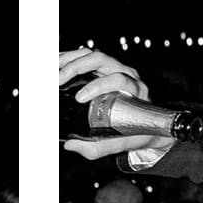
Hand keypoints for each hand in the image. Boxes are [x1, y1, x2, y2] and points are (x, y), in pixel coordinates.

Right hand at [58, 48, 173, 159]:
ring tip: (52, 69)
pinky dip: (69, 57)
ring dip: (70, 59)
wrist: (150, 125)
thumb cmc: (137, 132)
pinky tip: (55, 64)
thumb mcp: (120, 143)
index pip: (118, 79)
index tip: (79, 97)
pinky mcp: (105, 67)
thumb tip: (71, 145)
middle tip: (58, 80)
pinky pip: (86, 56)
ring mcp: (116, 68)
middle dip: (77, 67)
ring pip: (92, 54)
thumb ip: (97, 147)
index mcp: (135, 90)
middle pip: (101, 60)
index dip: (98, 85)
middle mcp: (127, 74)